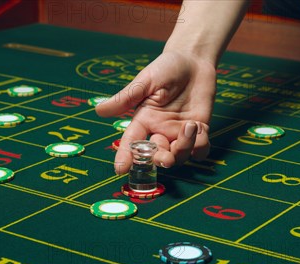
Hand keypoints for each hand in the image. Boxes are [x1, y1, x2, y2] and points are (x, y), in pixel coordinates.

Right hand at [96, 50, 216, 173]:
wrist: (193, 59)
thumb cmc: (166, 68)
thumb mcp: (145, 80)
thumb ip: (126, 98)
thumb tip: (99, 110)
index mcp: (144, 120)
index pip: (132, 143)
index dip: (125, 157)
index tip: (121, 169)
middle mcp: (160, 130)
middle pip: (157, 156)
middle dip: (160, 159)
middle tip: (165, 157)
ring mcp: (179, 133)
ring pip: (180, 156)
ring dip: (184, 148)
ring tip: (189, 126)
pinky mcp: (200, 130)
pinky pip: (200, 150)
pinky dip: (200, 146)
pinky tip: (199, 128)